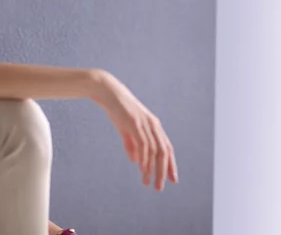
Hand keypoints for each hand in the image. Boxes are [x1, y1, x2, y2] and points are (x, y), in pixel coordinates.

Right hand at [92, 70, 178, 190]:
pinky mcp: (136, 124)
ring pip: (155, 151)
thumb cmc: (116, 110)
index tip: (172, 179)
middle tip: (160, 187)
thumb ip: (132, 145)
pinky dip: (145, 159)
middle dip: (164, 172)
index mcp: (154, 125)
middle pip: (164, 152)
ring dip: (153, 170)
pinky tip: (142, 170)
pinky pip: (144, 145)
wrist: (108, 93)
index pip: (167, 148)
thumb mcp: (125, 129)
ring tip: (148, 183)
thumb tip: (136, 161)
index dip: (171, 164)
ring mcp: (145, 124)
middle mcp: (153, 125)